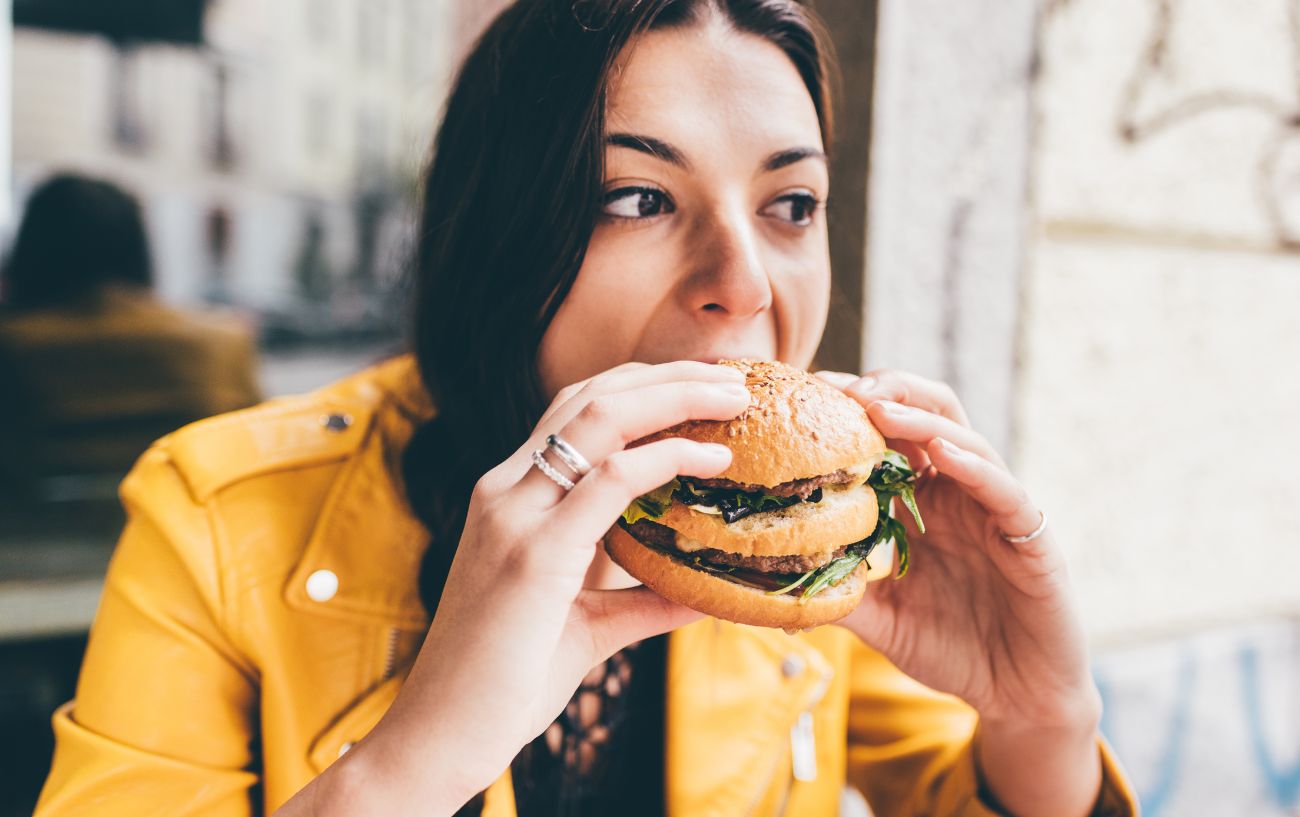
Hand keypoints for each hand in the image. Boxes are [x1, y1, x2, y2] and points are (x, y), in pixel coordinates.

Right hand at [345, 361, 749, 814]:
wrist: (440, 735)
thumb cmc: (505, 681)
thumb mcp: (586, 625)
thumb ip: (641, 602)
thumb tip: (703, 593)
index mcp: (510, 498)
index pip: (576, 411)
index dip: (642, 386)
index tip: (704, 386)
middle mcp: (505, 491)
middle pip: (593, 396)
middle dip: (669, 375)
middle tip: (735, 377)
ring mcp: (514, 516)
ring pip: (601, 418)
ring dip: (676, 396)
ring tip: (735, 397)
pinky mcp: (533, 554)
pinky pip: (609, 481)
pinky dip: (668, 459)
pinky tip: (712, 462)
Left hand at [816, 368, 1103, 816]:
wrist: (1017, 697)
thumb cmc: (953, 650)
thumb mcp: (881, 619)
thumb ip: (839, 593)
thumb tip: (772, 582)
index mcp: (925, 502)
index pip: (890, 436)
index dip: (854, 411)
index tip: (809, 394)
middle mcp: (961, 494)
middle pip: (930, 414)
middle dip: (888, 391)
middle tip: (842, 388)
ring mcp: (997, 510)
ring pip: (966, 440)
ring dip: (921, 418)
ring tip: (880, 406)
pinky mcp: (1031, 536)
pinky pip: (1004, 490)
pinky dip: (974, 466)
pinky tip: (942, 454)